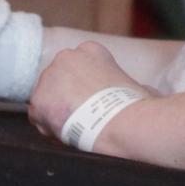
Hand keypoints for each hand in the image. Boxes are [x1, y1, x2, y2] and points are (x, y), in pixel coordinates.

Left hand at [28, 40, 147, 142]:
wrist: (123, 122)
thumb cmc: (136, 107)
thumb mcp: (139, 86)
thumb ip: (132, 85)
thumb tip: (146, 92)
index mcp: (90, 50)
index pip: (74, 70)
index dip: (81, 91)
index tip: (92, 105)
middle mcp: (65, 57)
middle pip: (57, 83)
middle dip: (66, 101)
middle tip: (82, 119)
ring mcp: (49, 77)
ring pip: (46, 101)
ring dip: (57, 116)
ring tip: (77, 129)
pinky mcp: (38, 100)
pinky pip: (39, 118)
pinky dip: (50, 129)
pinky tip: (67, 135)